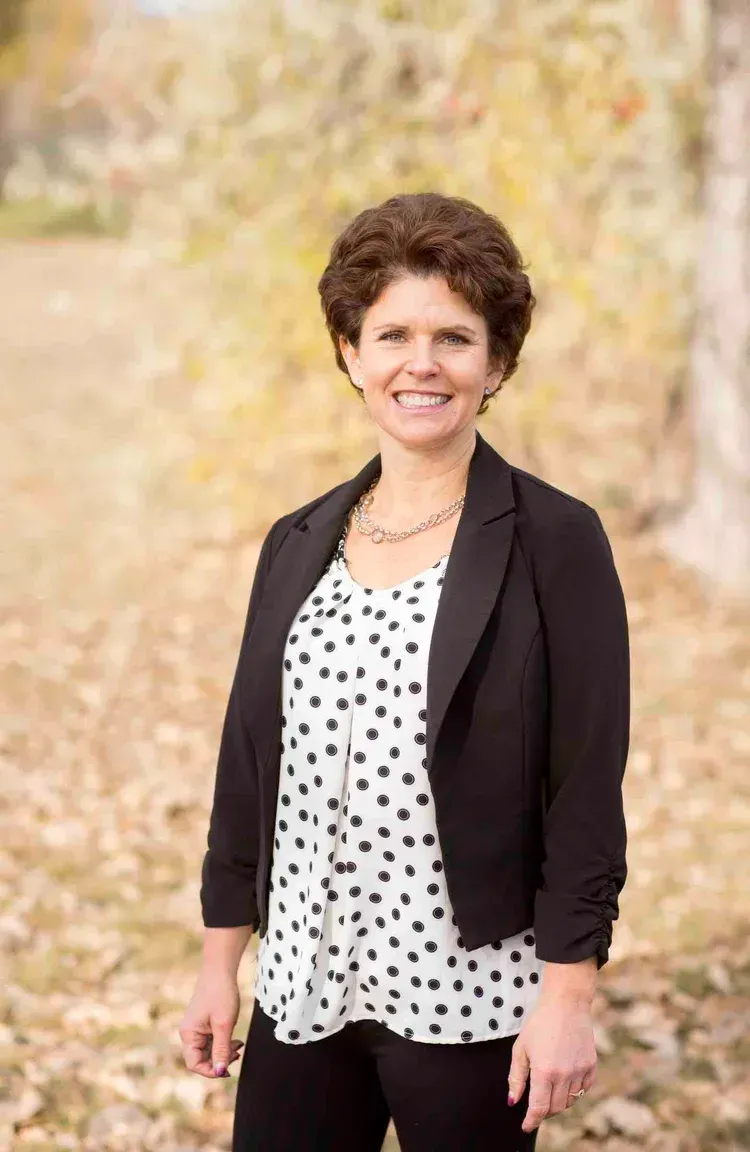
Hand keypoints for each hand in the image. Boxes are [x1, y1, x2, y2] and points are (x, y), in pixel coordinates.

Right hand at [178, 968, 244, 1077]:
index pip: (194, 1063)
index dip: (210, 1070)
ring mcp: (197, 1027)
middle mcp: (189, 1033)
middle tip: (237, 1054)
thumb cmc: (221, 994)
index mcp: (188, 1034)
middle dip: (219, 1060)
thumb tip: (220, 1072)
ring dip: (223, 1052)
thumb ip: (221, 1050)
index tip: (227, 1069)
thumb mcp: (224, 1025)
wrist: (221, 969)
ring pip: (208, 1050)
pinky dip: (223, 1043)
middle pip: (201, 1058)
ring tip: (238, 1045)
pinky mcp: (205, 1023)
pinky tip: (236, 1040)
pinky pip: (212, 1041)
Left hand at [507, 994, 596, 1134]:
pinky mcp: (591, 1066)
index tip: (526, 1126)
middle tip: (536, 1104)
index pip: (539, 1108)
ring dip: (558, 1101)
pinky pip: (583, 1090)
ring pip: (570, 1101)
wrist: (566, 1003)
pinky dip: (574, 1092)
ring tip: (549, 1088)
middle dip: (544, 1111)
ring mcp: (580, 1071)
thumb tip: (513, 1101)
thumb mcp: (521, 1048)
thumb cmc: (540, 1023)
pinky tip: (565, 1080)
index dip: (531, 1121)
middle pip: (555, 1108)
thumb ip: (516, 1077)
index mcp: (544, 1071)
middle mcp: (564, 1075)